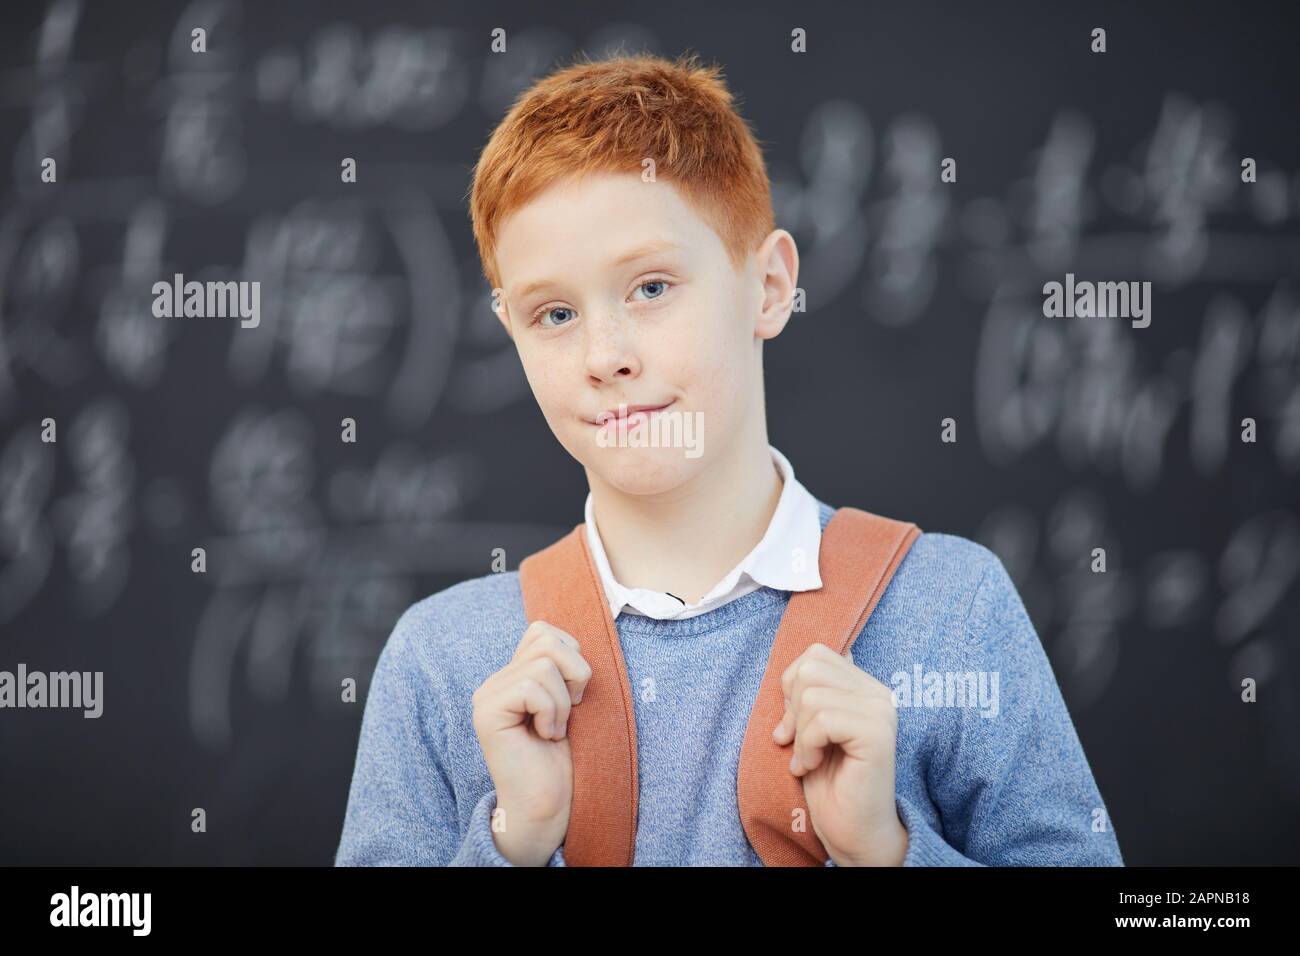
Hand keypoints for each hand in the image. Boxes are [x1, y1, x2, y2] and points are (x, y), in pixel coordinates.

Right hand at [471, 620, 591, 865]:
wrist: (549, 805)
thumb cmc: (565, 758)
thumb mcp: (571, 701)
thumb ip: (563, 667)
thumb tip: (576, 639)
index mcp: (513, 675)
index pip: (543, 631)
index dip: (572, 657)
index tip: (574, 697)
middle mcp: (495, 681)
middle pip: (546, 639)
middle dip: (574, 674)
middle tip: (568, 714)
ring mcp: (487, 695)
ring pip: (543, 663)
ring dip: (564, 702)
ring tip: (554, 730)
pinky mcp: (487, 712)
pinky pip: (532, 687)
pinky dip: (551, 712)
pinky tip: (544, 737)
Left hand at [773, 642, 907, 865]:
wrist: (851, 830)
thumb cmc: (828, 781)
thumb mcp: (807, 726)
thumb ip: (809, 693)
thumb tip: (800, 662)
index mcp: (864, 686)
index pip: (815, 654)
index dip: (792, 687)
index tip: (793, 725)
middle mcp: (879, 693)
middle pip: (810, 668)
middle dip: (792, 709)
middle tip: (798, 743)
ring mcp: (881, 711)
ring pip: (812, 695)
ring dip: (800, 734)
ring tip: (808, 758)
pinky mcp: (877, 733)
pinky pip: (822, 720)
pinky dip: (807, 747)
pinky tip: (813, 766)